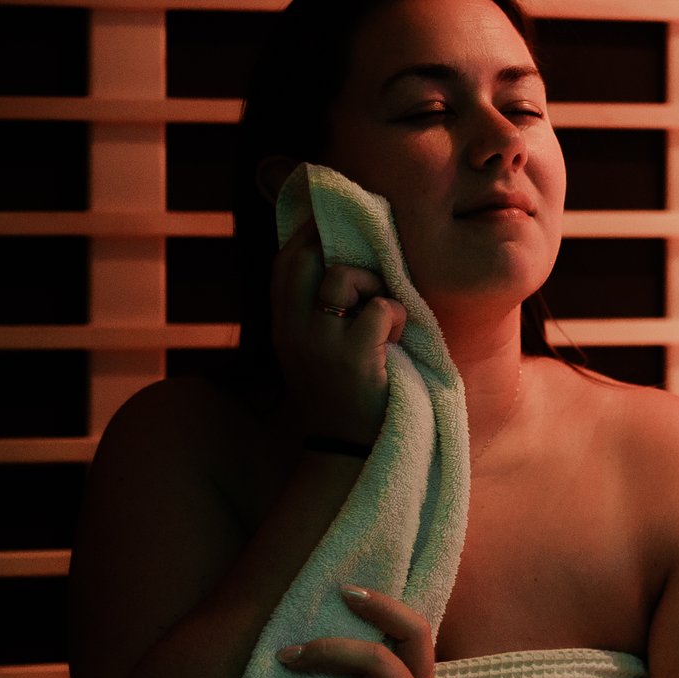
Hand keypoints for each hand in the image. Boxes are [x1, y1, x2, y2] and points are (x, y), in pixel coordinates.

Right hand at [269, 207, 404, 445]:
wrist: (347, 450)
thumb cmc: (343, 394)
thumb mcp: (316, 347)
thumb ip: (318, 308)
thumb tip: (340, 256)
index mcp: (282, 324)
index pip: (286, 260)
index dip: (310, 234)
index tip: (336, 227)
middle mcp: (292, 328)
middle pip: (308, 257)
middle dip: (345, 252)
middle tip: (371, 275)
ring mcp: (319, 342)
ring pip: (345, 275)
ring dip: (374, 287)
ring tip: (383, 320)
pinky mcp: (352, 357)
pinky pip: (380, 307)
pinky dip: (396, 316)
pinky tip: (396, 340)